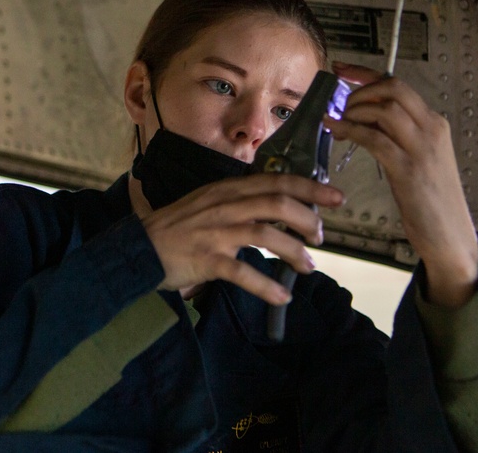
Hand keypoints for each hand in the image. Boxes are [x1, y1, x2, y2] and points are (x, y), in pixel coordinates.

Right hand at [138, 173, 344, 304]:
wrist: (140, 247)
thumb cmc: (179, 227)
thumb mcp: (211, 203)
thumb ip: (242, 202)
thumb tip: (281, 207)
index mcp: (228, 190)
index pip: (275, 181)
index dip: (309, 188)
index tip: (337, 196)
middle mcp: (225, 206)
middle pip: (276, 203)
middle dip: (308, 218)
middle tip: (321, 237)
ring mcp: (215, 232)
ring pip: (264, 233)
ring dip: (293, 250)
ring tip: (308, 266)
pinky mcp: (205, 259)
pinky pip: (241, 271)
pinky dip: (265, 285)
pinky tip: (281, 296)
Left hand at [323, 61, 477, 306]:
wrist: (450, 235)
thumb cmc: (430, 200)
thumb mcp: (419, 158)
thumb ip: (398, 136)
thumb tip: (363, 119)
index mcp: (435, 124)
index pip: (399, 84)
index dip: (366, 74)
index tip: (341, 70)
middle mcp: (432, 129)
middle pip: (394, 88)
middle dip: (360, 90)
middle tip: (340, 104)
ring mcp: (422, 148)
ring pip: (385, 109)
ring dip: (355, 111)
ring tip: (339, 122)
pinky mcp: (408, 169)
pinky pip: (375, 138)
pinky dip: (351, 130)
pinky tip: (336, 131)